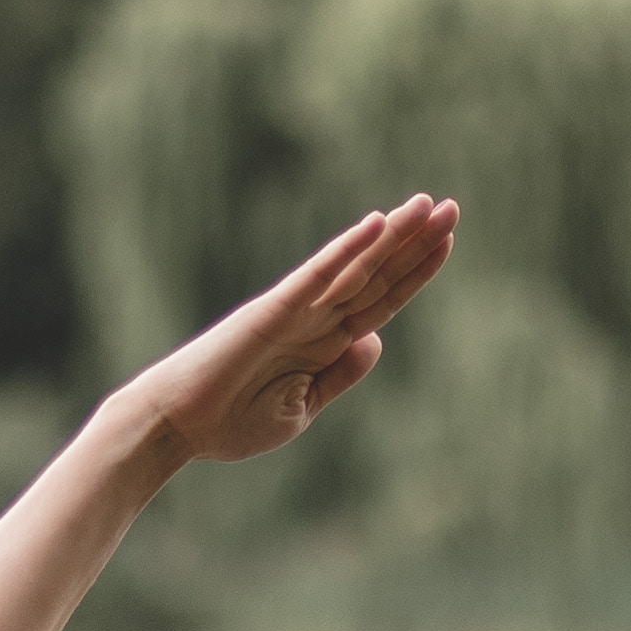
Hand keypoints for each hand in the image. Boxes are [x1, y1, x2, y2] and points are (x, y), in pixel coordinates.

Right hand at [129, 196, 458, 466]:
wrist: (177, 426)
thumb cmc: (231, 422)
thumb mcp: (301, 408)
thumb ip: (340, 375)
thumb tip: (377, 340)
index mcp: (323, 343)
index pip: (380, 300)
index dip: (414, 272)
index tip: (446, 243)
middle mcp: (315, 317)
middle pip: (376, 274)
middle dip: (414, 242)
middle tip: (453, 207)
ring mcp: (296, 310)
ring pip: (355, 266)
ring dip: (393, 235)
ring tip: (430, 204)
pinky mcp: (274, 309)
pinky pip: (318, 275)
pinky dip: (347, 249)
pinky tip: (376, 224)